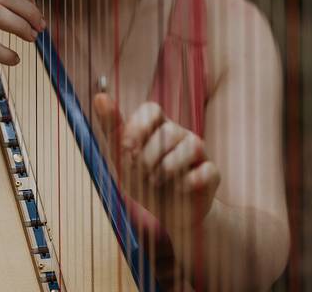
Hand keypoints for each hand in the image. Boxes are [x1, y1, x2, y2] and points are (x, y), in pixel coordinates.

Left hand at [94, 94, 220, 230]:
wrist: (167, 214)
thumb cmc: (142, 180)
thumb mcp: (121, 158)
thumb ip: (112, 128)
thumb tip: (99, 96)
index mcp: (156, 126)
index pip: (151, 109)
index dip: (138, 126)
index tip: (126, 148)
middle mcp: (179, 134)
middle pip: (168, 131)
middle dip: (148, 156)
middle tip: (141, 173)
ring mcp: (198, 151)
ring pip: (191, 146)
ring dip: (167, 169)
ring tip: (156, 181)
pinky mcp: (211, 172)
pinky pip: (206, 170)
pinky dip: (189, 182)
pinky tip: (179, 189)